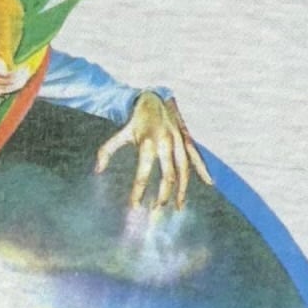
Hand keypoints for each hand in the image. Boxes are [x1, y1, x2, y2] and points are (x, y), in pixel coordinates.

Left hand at [94, 90, 214, 212]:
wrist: (154, 97)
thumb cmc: (135, 120)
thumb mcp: (121, 133)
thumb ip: (107, 151)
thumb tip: (97, 171)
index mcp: (147, 141)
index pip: (142, 172)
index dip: (138, 191)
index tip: (134, 205)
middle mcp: (165, 142)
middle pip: (168, 176)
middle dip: (163, 196)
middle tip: (156, 211)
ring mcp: (178, 140)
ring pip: (184, 170)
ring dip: (181, 191)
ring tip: (177, 207)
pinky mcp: (187, 138)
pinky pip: (196, 157)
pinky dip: (203, 169)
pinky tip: (209, 182)